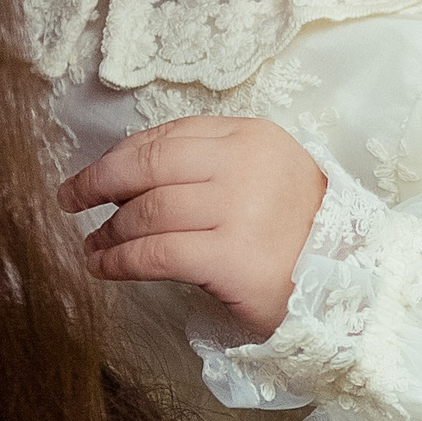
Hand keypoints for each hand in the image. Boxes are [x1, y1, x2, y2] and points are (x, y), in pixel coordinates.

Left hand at [56, 117, 327, 337]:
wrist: (350, 284)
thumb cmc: (298, 232)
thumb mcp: (263, 176)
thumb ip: (209, 165)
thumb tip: (128, 178)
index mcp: (252, 137)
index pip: (169, 136)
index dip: (121, 155)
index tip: (94, 174)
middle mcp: (245, 166)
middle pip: (150, 167)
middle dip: (100, 183)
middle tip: (71, 200)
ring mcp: (240, 211)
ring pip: (148, 211)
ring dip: (109, 231)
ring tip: (91, 246)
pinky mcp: (232, 259)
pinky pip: (156, 253)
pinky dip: (119, 260)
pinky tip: (103, 267)